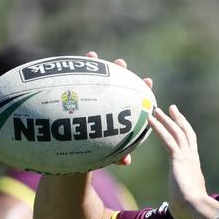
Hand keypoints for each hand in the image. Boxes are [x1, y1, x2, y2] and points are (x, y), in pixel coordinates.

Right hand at [85, 51, 152, 166]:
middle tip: (120, 63)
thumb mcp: (107, 153)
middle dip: (120, 72)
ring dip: (96, 66)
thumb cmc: (96, 151)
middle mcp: (108, 101)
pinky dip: (74, 72)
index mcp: (120, 112)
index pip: (134, 99)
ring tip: (93, 57)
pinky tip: (70, 64)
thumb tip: (126, 161)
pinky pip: (75, 83)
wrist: (76, 152)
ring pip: (96, 80)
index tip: (148, 82)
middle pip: (116, 84)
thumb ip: (118, 155)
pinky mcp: (77, 96)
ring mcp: (93, 97)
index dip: (142, 89)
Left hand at [147, 105, 208, 218]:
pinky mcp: (178, 159)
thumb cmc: (189, 212)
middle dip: (179, 120)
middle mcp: (192, 159)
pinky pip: (168, 139)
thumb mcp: (183, 202)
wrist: (197, 209)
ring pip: (176, 133)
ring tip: (155, 110)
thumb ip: (179, 200)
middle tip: (172, 108)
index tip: (179, 125)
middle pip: (186, 133)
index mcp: (193, 168)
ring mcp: (186, 158)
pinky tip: (150, 120)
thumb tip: (176, 209)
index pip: (190, 146)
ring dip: (166, 120)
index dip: (184, 134)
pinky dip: (159, 128)